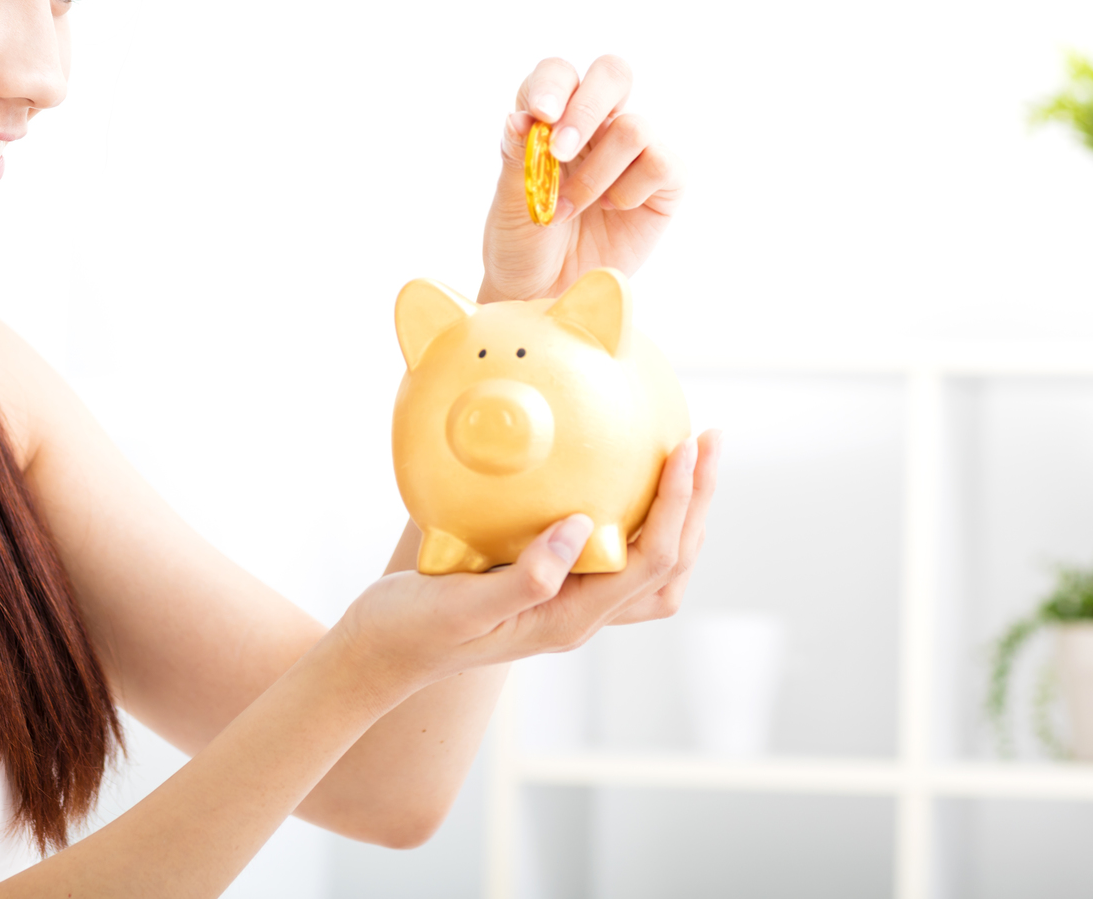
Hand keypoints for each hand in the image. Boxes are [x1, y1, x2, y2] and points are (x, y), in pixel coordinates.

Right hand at [333, 430, 721, 692]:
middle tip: (710, 441)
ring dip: (680, 514)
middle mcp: (581, 615)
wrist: (382, 651)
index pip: (650, 562)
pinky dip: (638, 517)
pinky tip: (622, 479)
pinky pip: (615, 553)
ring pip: (652, 565)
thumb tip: (577, 527)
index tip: (684, 449)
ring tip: (688, 461)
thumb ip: (524, 576)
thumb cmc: (414, 630)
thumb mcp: (461, 605)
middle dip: (697, 504)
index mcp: (570, 619)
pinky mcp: (551, 587)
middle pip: (669, 564)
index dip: (677, 505)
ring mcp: (570, 604)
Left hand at [480, 55, 682, 302]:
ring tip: (567, 210)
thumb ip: (518, 154)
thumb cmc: (522, 241)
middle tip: (560, 150)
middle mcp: (595, 125)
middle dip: (587, 107)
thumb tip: (521, 117)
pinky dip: (629, 191)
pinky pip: (660, 163)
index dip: (552, 85)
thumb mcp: (509, 200)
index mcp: (551, 117)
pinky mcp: (663, 182)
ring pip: (634, 126)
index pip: (559, 73)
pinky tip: (611, 210)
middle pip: (612, 74)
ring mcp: (632, 151)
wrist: (543, 293)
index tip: (539, 116)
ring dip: (595, 174)